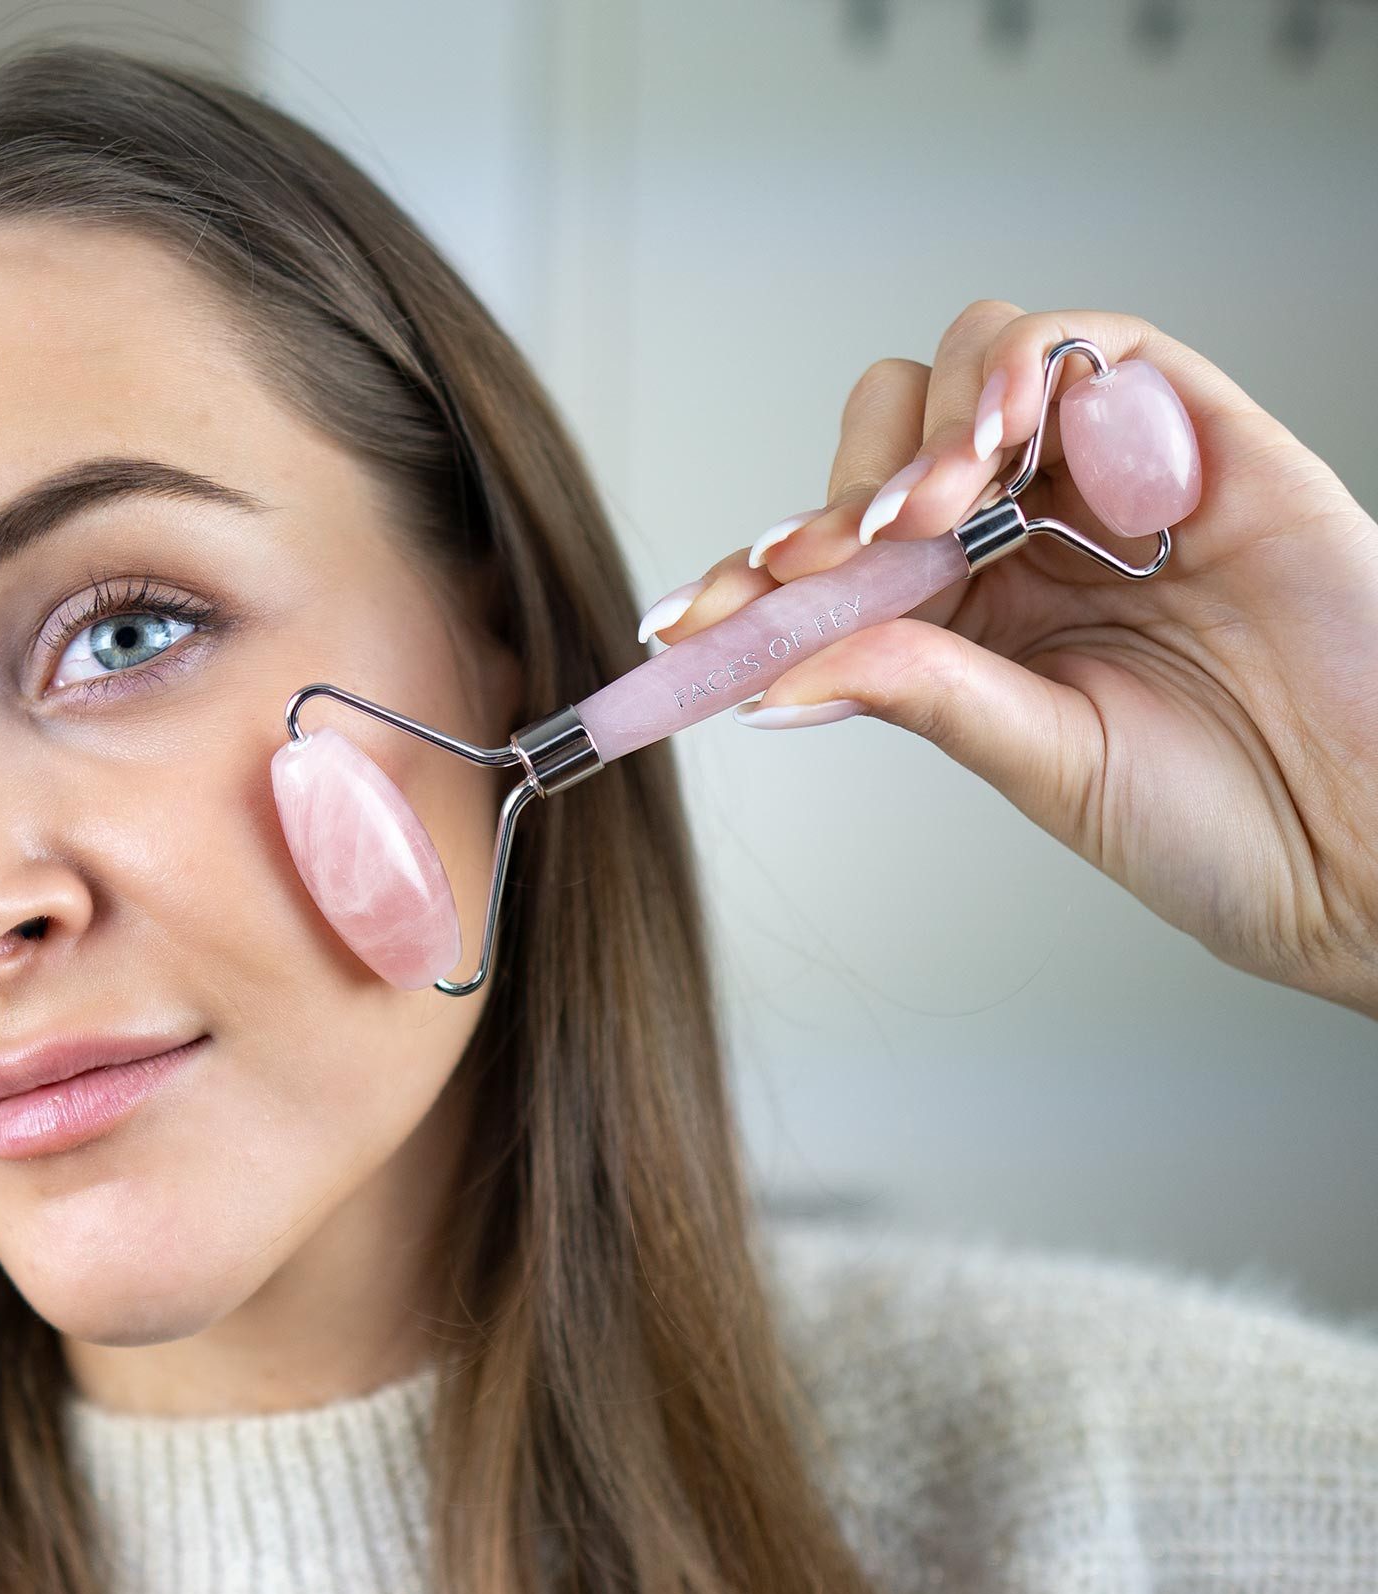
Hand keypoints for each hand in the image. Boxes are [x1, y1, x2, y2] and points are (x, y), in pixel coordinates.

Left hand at [640, 301, 1377, 1020]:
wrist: (1366, 846)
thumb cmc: (1219, 824)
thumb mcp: (1036, 760)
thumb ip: (918, 688)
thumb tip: (772, 670)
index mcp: (973, 619)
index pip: (840, 557)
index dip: (759, 576)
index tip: (684, 621)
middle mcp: (1030, 538)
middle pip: (890, 437)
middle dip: (838, 492)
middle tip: (820, 568)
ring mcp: (1110, 482)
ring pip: (979, 366)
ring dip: (923, 428)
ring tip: (914, 522)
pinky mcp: (1200, 437)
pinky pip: (1099, 348)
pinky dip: (1028, 366)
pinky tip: (992, 439)